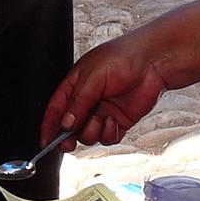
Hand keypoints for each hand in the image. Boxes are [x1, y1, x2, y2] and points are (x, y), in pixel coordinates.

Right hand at [45, 27, 186, 147]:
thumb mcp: (93, 77)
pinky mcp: (119, 121)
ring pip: (88, 135)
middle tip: (68, 143)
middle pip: (70, 127)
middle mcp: (87, 101)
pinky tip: (113, 122)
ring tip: (100, 120)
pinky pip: (107, 137)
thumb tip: (65, 123)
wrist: (154, 62)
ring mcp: (103, 112)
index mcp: (75, 87)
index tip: (46, 142)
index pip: (56, 110)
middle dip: (68, 137)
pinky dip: (108, 134)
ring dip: (91, 133)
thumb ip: (79, 102)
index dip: (49, 126)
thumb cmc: (123, 58)